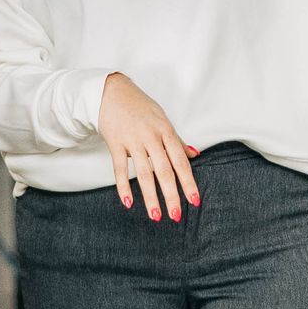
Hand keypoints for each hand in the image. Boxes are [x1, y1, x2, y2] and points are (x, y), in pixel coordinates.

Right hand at [98, 72, 200, 222]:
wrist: (111, 91)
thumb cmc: (140, 107)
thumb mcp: (162, 120)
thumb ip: (177, 140)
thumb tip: (196, 155)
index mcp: (166, 131)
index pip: (180, 161)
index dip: (188, 182)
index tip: (195, 201)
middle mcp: (151, 137)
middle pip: (164, 171)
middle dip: (172, 195)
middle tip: (177, 216)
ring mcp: (133, 140)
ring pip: (144, 173)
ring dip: (150, 197)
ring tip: (156, 216)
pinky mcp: (115, 143)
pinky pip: (120, 169)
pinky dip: (123, 187)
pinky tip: (128, 204)